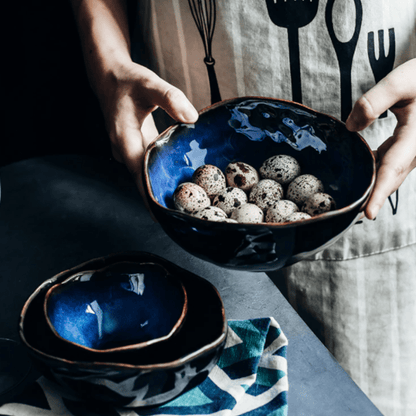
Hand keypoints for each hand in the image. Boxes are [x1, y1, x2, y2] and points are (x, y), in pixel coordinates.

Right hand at [97, 61, 198, 201]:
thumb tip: (192, 118)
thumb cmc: (128, 80)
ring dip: (159, 187)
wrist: (109, 77)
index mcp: (125, 139)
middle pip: (142, 181)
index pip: (139, 175)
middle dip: (158, 198)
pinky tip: (176, 179)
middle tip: (180, 214)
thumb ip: (171, 99)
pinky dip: (159, 174)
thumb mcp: (150, 83)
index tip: (162, 215)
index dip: (150, 195)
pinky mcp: (134, 148)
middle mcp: (125, 150)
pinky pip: (147, 166)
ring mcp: (128, 151)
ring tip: (182, 203)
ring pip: (144, 175)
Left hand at [346, 58, 415, 219]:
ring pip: (389, 175)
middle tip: (348, 215)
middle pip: (389, 178)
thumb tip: (350, 128)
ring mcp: (412, 152)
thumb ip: (374, 102)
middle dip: (371, 198)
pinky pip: (388, 166)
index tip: (368, 214)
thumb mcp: (401, 82)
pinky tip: (357, 176)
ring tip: (350, 203)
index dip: (380, 193)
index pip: (393, 169)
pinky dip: (373, 174)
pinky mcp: (405, 149)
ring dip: (372, 189)